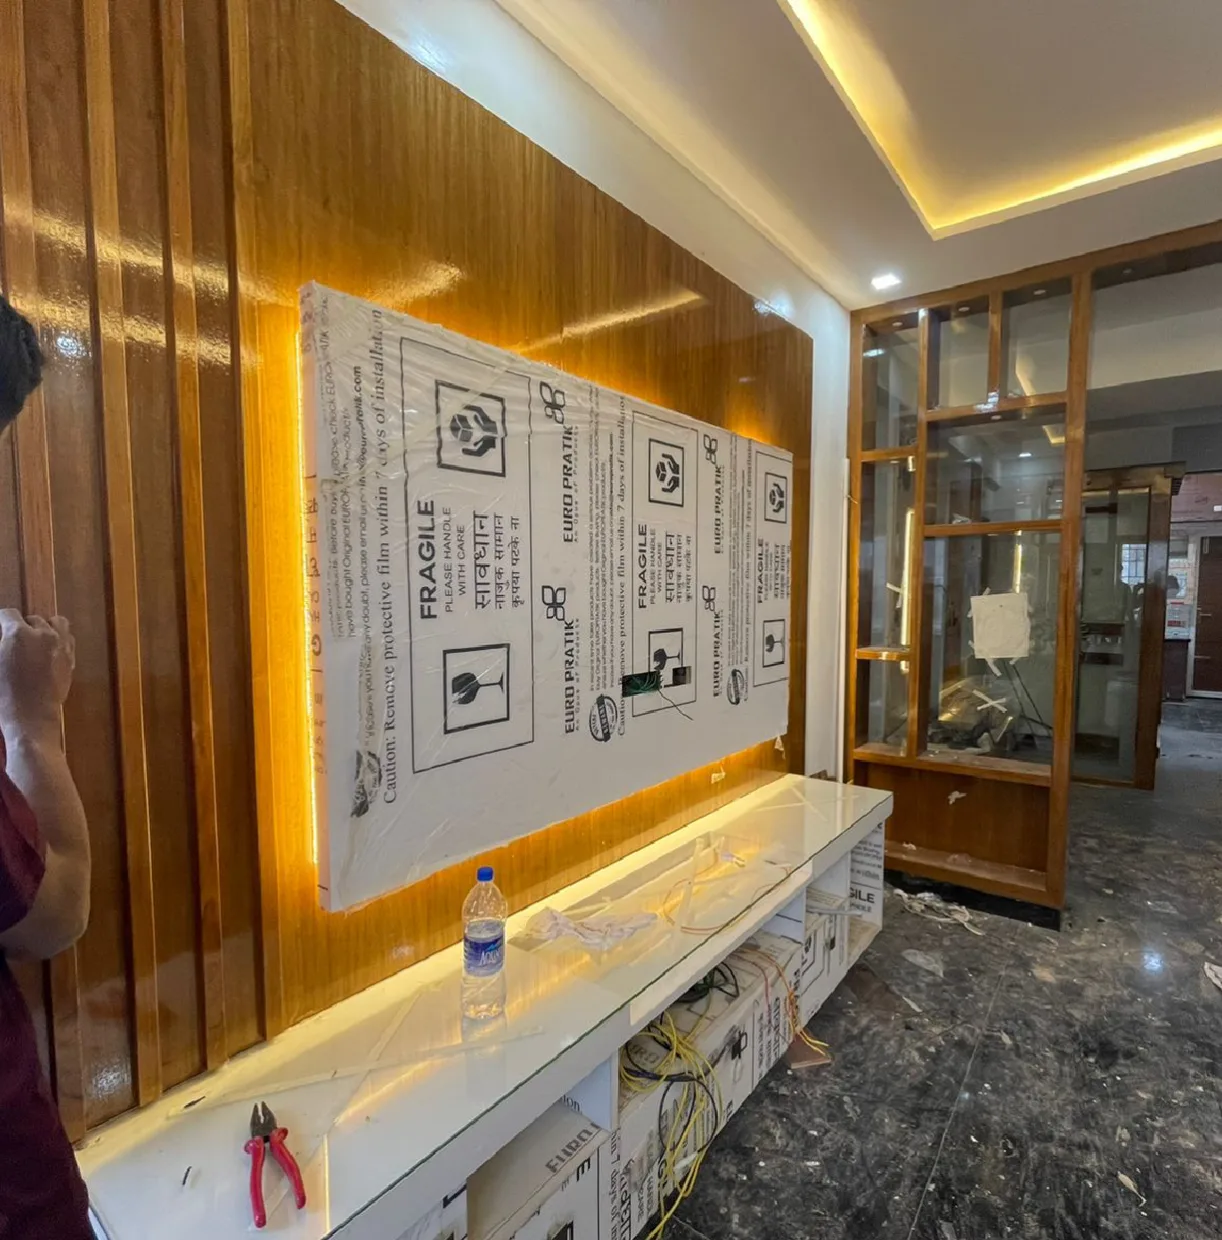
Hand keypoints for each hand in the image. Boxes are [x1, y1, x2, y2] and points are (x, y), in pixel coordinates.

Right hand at [0, 610, 74, 738]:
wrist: (31, 716)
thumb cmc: (4, 693)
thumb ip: (1, 644)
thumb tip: (3, 638)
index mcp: (18, 633)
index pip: (8, 614)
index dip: (1, 621)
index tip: (0, 628)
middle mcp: (43, 634)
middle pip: (33, 619)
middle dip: (22, 626)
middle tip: (14, 641)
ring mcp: (61, 645)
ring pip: (56, 623)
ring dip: (44, 628)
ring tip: (34, 640)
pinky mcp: (70, 658)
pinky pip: (67, 638)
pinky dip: (58, 639)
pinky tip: (48, 650)